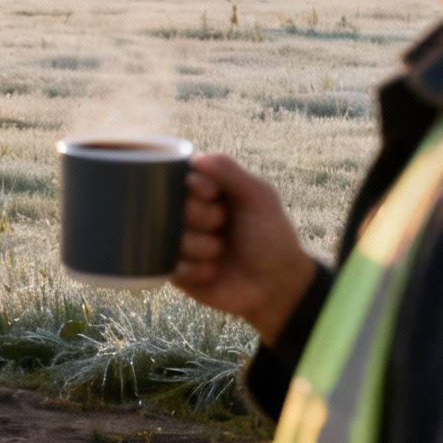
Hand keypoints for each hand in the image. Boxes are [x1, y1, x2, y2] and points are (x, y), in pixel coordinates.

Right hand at [172, 152, 321, 343]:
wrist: (278, 284)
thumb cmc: (271, 236)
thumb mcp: (259, 197)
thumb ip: (230, 172)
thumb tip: (194, 158)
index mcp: (204, 192)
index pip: (178, 176)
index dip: (193, 185)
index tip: (212, 194)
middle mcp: (187, 214)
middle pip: (167, 204)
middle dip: (199, 216)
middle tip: (221, 224)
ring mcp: (178, 242)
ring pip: (165, 236)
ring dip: (198, 245)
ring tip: (220, 252)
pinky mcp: (175, 271)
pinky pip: (167, 265)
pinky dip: (193, 269)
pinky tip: (212, 271)